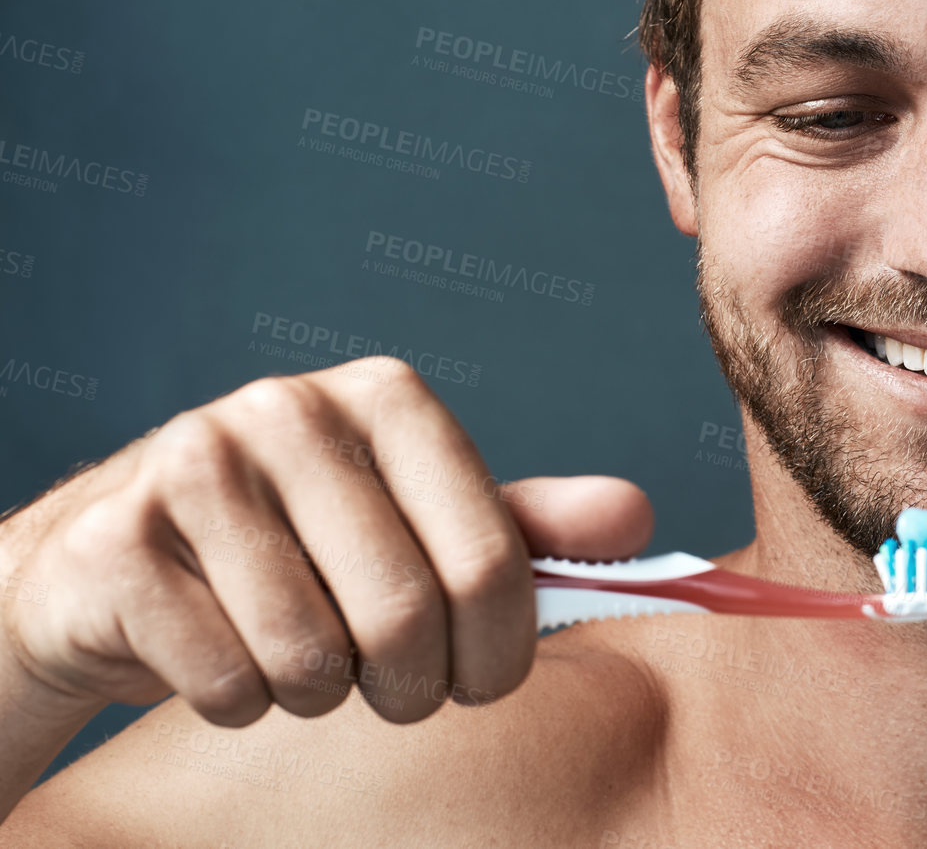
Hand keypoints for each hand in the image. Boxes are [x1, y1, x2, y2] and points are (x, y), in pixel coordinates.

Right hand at [0, 357, 652, 727]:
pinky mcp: (117, 539)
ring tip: (300, 658)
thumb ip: (524, 526)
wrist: (116, 564)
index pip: (494, 560)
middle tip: (393, 687)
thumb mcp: (419, 524)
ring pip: (311, 659)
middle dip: (412, 688)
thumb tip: (636, 519)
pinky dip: (237, 702)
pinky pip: (225, 681)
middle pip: (407, 616)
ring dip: (319, 696)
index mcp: (388, 399)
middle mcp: (292, 409)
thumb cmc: (298, 548)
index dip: (501, 651)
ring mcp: (196, 464)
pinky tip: (221, 652)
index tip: (483, 678)